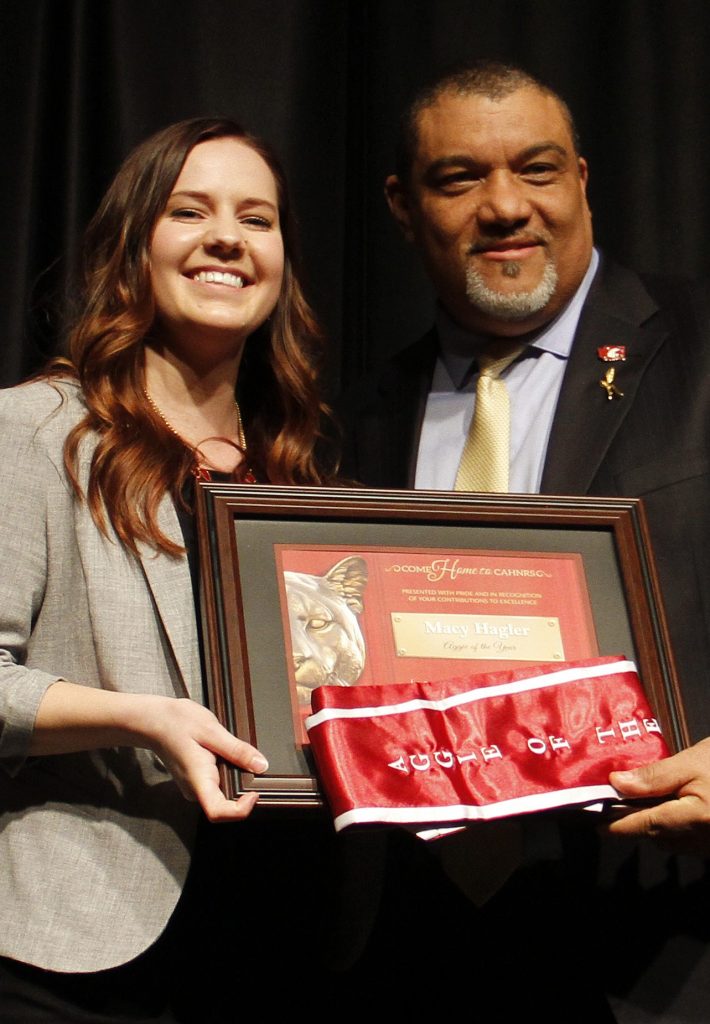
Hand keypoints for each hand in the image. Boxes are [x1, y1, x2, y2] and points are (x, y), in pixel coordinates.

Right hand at [31, 683, 268, 822]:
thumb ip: (234, 748)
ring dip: (236, 783)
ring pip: (218, 795)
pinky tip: (232, 756)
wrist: (141, 713)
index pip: (219, 814)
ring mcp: (191, 783)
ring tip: (246, 762)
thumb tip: (259, 764)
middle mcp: (193, 786)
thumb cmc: (171, 718)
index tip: (253, 792)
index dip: (240, 812)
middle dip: (244, 797)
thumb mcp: (206, 727)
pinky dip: (227, 775)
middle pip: (221, 808)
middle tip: (258, 775)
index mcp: (197, 777)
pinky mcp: (191, 776)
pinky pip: (213, 784)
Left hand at [607, 738, 709, 855]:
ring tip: (645, 802)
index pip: (645, 826)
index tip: (597, 826)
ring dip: (656, 826)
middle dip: (635, 822)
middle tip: (615, 805)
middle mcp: (705, 839)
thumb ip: (654, 776)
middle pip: (657, 836)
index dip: (618, 827)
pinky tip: (675, 809)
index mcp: (695, 817)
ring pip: (673, 842)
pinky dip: (676, 829)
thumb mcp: (692, 761)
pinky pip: (690, 843)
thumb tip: (616, 784)